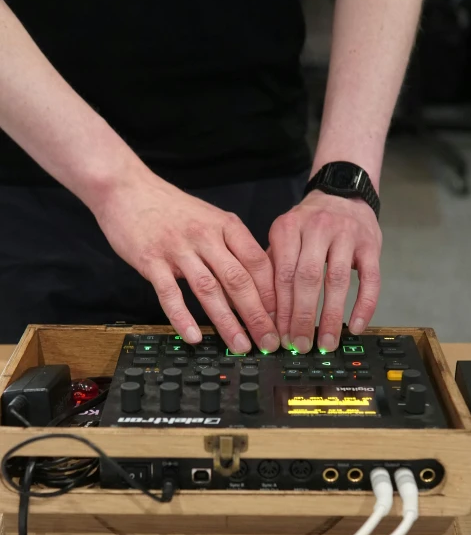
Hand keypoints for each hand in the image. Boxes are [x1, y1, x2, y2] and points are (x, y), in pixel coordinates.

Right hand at [93, 166, 279, 352]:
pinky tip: (194, 337)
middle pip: (238, 279)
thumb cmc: (171, 208)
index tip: (280, 319)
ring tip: (240, 345)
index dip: (272, 294)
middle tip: (269, 341)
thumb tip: (254, 285)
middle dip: (257, 315)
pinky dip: (182, 317)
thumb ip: (231, 248)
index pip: (258, 263)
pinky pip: (170, 293)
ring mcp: (178, 248)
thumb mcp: (210, 219)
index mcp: (226, 226)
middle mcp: (206, 236)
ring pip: (209, 290)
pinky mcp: (151, 260)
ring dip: (227, 322)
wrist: (126, 188)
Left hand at [269, 191, 381, 352]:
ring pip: (337, 281)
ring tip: (326, 344)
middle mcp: (317, 228)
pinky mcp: (371, 244)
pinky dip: (365, 305)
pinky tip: (356, 326)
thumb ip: (272, 266)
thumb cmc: (308, 225)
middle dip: (303, 317)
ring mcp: (347, 235)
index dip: (280, 309)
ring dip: (332, 317)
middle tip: (300, 344)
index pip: (282, 275)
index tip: (279, 335)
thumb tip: (261, 310)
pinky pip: (370, 279)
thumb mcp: (284, 235)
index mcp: (288, 228)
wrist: (342, 193)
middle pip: (307, 279)